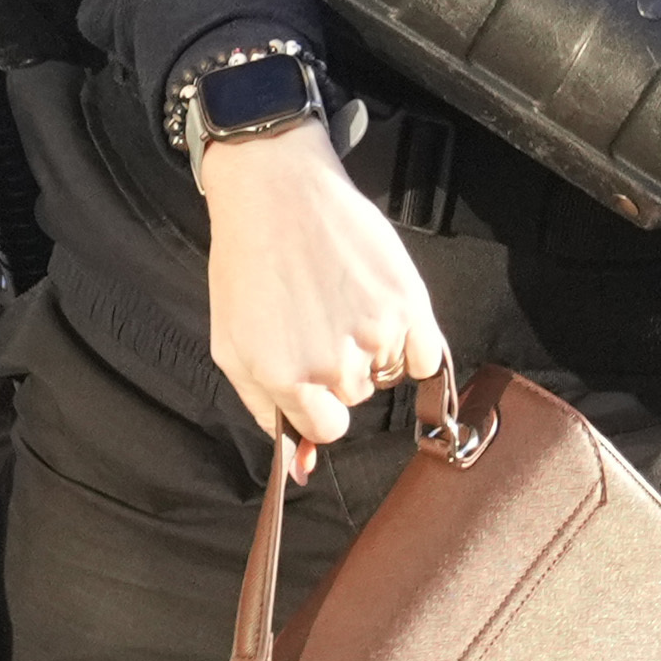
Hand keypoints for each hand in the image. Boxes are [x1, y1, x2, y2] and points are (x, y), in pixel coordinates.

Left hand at [196, 122, 446, 455]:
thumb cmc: (248, 264)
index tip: (310, 370)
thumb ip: (266, 411)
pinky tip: (379, 307)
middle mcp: (330, 362)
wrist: (277, 191)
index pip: (326, 429)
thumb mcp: (233, 345)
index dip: (318, 402)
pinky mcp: (408, 302)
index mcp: (283, 377)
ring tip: (341, 300)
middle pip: (356, 397)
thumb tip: (303, 469)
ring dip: (373, 349)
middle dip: (339, 368)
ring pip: (388, 373)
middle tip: (317, 317)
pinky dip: (412, 342)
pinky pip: (427, 356)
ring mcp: (373, 333)